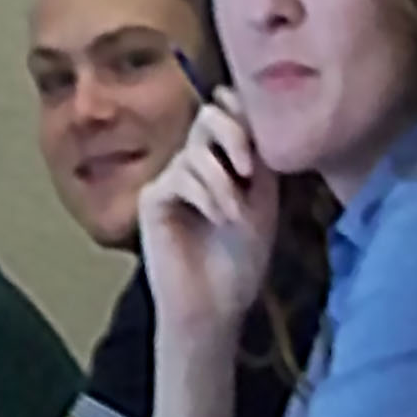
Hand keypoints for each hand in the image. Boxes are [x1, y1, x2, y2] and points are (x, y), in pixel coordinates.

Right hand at [134, 100, 277, 345]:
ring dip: (223, 182)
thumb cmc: (242, 260)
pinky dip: (206, 195)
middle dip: (233, 133)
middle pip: (207, 117)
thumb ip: (258, 158)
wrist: (216, 306)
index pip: (227, 115)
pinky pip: (179, 177)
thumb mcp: (264, 201)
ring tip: (235, 215)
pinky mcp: (152, 199)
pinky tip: (218, 219)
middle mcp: (193, 165)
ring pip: (196, 151)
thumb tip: (248, 110)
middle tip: (249, 168)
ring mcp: (170, 181)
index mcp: (223, 163)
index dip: (242, 110)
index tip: (264, 130)